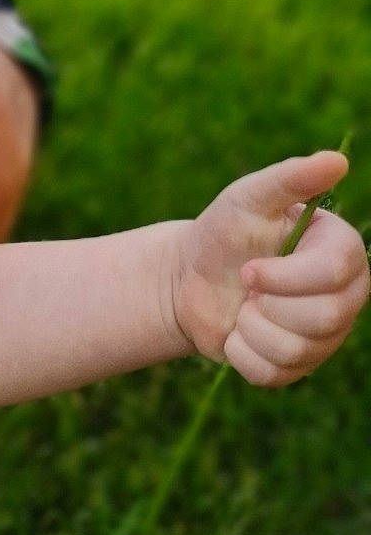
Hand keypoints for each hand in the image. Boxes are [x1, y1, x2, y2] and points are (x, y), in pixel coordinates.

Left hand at [172, 152, 367, 385]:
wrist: (188, 281)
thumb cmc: (222, 234)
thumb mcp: (247, 199)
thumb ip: (289, 179)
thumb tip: (338, 160)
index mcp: (343, 252)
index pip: (333, 274)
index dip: (284, 277)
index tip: (249, 269)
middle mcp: (347, 295)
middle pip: (322, 318)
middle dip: (266, 304)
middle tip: (246, 286)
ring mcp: (326, 335)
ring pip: (296, 349)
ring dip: (250, 328)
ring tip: (243, 308)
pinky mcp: (299, 365)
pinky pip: (273, 374)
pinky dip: (241, 354)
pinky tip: (237, 333)